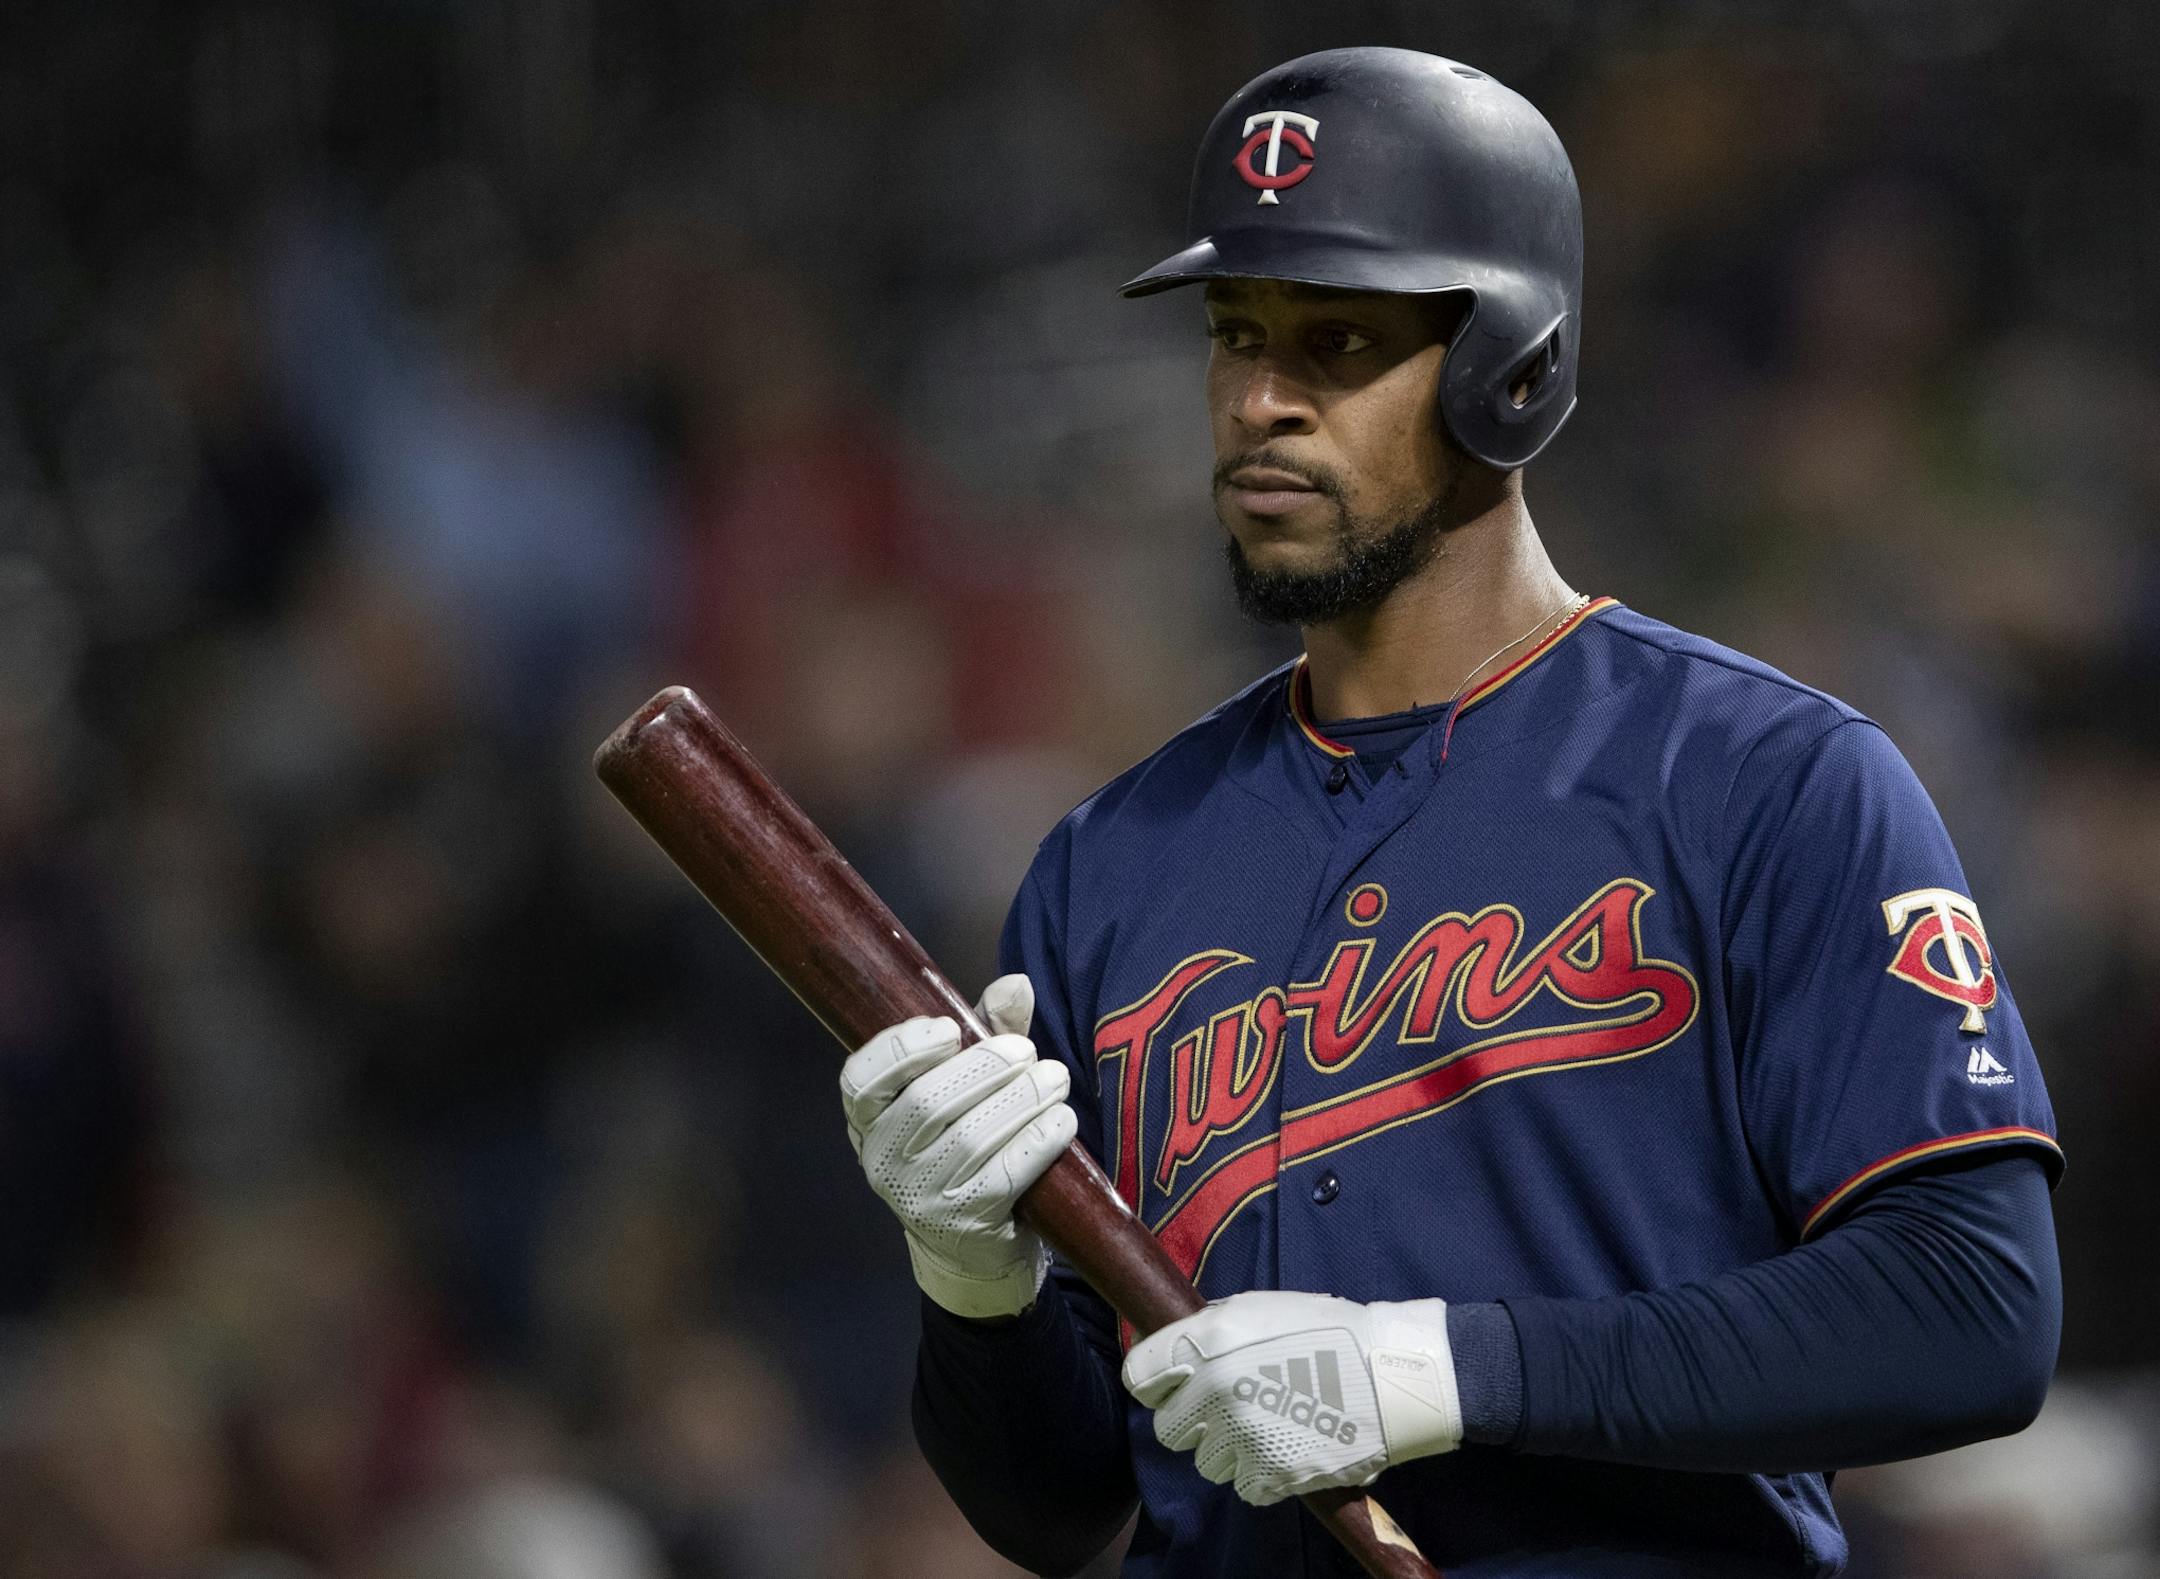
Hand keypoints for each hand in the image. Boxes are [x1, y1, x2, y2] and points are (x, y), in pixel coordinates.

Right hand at [838, 975, 1076, 1318]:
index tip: (950, 1029)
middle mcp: (882, 1161)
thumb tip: (1016, 984)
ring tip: (1055, 1079)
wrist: (970, 1246)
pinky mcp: (965, 1226)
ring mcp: (920, 1199)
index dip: (902, 1049)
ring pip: (972, 1137)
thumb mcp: (965, 1086)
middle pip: (928, 1102)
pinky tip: (1060, 1120)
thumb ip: (983, 1032)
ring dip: (1023, 1099)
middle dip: (986, 1067)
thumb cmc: (962, 1144)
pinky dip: (1038, 1140)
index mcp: (868, 1119)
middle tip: (1027, 1051)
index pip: (860, 1080)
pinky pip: (1005, 1175)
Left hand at [1120, 1291, 1460, 1505]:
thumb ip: (1206, 1328)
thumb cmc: (1325, 1331)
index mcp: (1209, 1342)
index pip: (1139, 1377)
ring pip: (1206, 1462)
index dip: (1155, 1382)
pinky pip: (1242, 1485)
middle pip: (1168, 1429)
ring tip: (1267, 1423)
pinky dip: (1258, 1472)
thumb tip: (1170, 1350)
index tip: (1171, 1385)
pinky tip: (1284, 1445)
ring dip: (1228, 1448)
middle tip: (1226, 1407)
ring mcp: (1244, 1437)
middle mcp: (1217, 1390)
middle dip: (1192, 1420)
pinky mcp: (1272, 1474)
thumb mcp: (1257, 1306)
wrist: (1389, 1376)